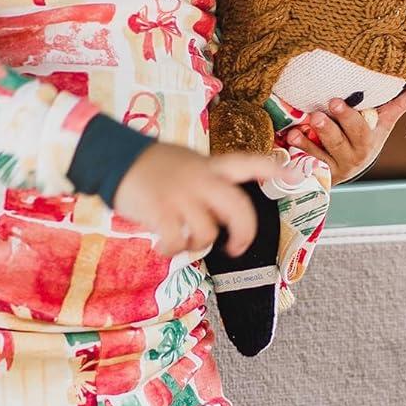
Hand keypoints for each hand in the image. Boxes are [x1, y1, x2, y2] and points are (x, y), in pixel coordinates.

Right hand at [112, 142, 283, 257]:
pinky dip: (170, 249)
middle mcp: (201, 179)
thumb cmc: (148, 164)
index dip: (272, 169)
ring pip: (207, 232)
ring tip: (182, 243)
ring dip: (196, 245)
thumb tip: (216, 212)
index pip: (247, 163)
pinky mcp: (161, 210)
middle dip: (244, 233)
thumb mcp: (183, 162)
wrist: (112, 156)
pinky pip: (177, 240)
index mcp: (208, 166)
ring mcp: (182, 194)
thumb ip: (204, 181)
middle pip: (238, 208)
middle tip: (237, 247)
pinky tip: (162, 248)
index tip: (293, 174)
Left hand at [284, 83, 405, 181]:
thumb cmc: (367, 136)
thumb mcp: (383, 122)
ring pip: (324, 153)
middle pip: (342, 141)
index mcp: (370, 140)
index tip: (334, 101)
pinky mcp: (321, 172)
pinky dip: (300, 149)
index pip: (361, 128)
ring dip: (313, 138)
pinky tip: (292, 136)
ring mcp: (336, 165)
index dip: (348, 117)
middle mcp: (354, 155)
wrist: (349, 167)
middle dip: (329, 127)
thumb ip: (399, 104)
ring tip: (305, 123)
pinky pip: (309, 161)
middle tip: (319, 112)